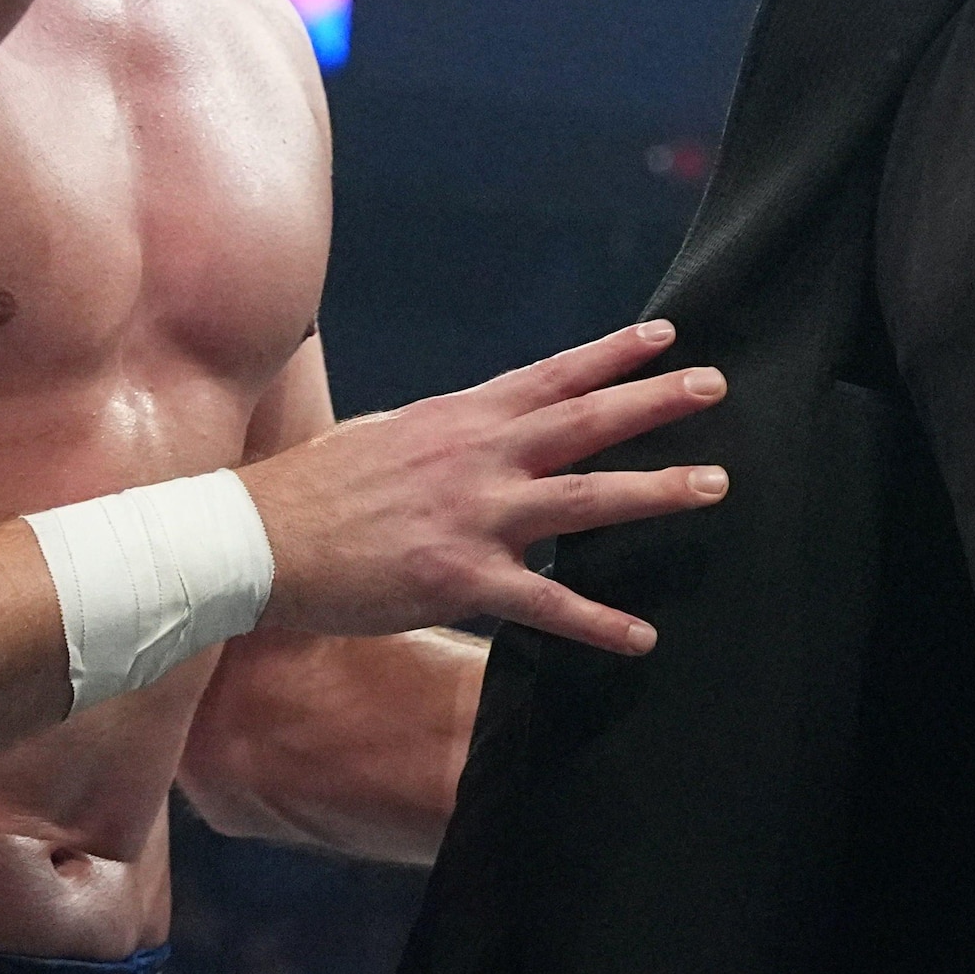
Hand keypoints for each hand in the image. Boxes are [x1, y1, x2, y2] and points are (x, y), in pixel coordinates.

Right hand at [247, 323, 723, 655]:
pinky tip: (641, 637)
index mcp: (461, 418)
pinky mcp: (462, 579)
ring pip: (585, 498)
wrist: (258, 538)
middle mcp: (479, 457)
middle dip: (656, 401)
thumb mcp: (390, 434)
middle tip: (716, 386)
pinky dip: (598, 622)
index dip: (615, 354)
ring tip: (715, 486)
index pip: (554, 376)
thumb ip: (450, 433)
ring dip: (656, 491)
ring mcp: (475, 517)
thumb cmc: (318, 488)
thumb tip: (487, 427)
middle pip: (586, 421)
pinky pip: (546, 604)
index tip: (669, 336)